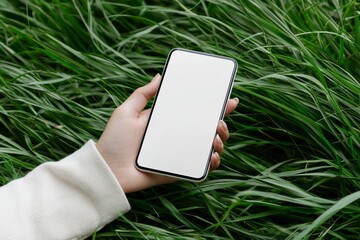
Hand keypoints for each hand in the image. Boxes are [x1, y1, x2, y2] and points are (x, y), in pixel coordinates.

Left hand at [96, 74, 237, 192]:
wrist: (108, 170)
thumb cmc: (114, 140)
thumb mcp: (126, 111)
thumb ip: (143, 94)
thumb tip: (159, 76)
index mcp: (166, 121)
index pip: (193, 111)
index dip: (212, 106)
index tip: (228, 100)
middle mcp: (176, 136)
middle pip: (206, 129)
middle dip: (221, 124)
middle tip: (220, 122)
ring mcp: (178, 153)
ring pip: (208, 147)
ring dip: (219, 141)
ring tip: (215, 138)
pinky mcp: (178, 170)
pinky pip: (200, 167)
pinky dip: (213, 162)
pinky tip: (213, 156)